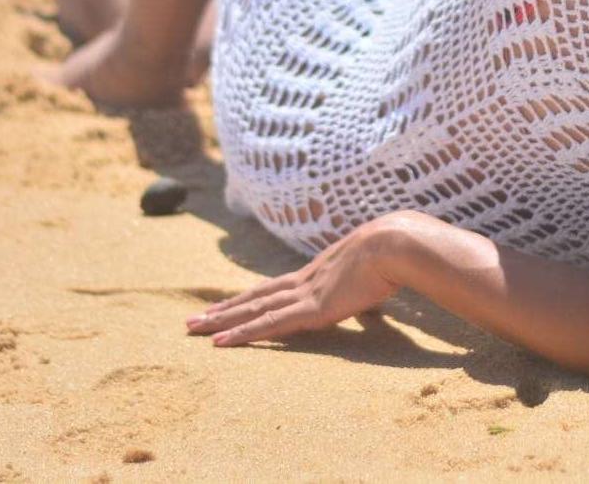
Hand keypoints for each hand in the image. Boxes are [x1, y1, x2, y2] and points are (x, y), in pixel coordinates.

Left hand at [184, 214, 409, 346]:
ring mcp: (304, 294)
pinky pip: (267, 325)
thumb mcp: (376, 270)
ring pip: (252, 309)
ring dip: (221, 320)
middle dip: (224, 309)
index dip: (252, 297)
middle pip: (255, 296)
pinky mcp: (309, 309)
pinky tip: (219, 342)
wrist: (395, 244)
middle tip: (195, 319)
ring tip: (193, 328)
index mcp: (320, 272)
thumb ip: (369, 281)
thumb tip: (380, 287)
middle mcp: (304, 281)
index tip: (230, 304)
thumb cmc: (393, 254)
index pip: (277, 287)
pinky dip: (241, 333)